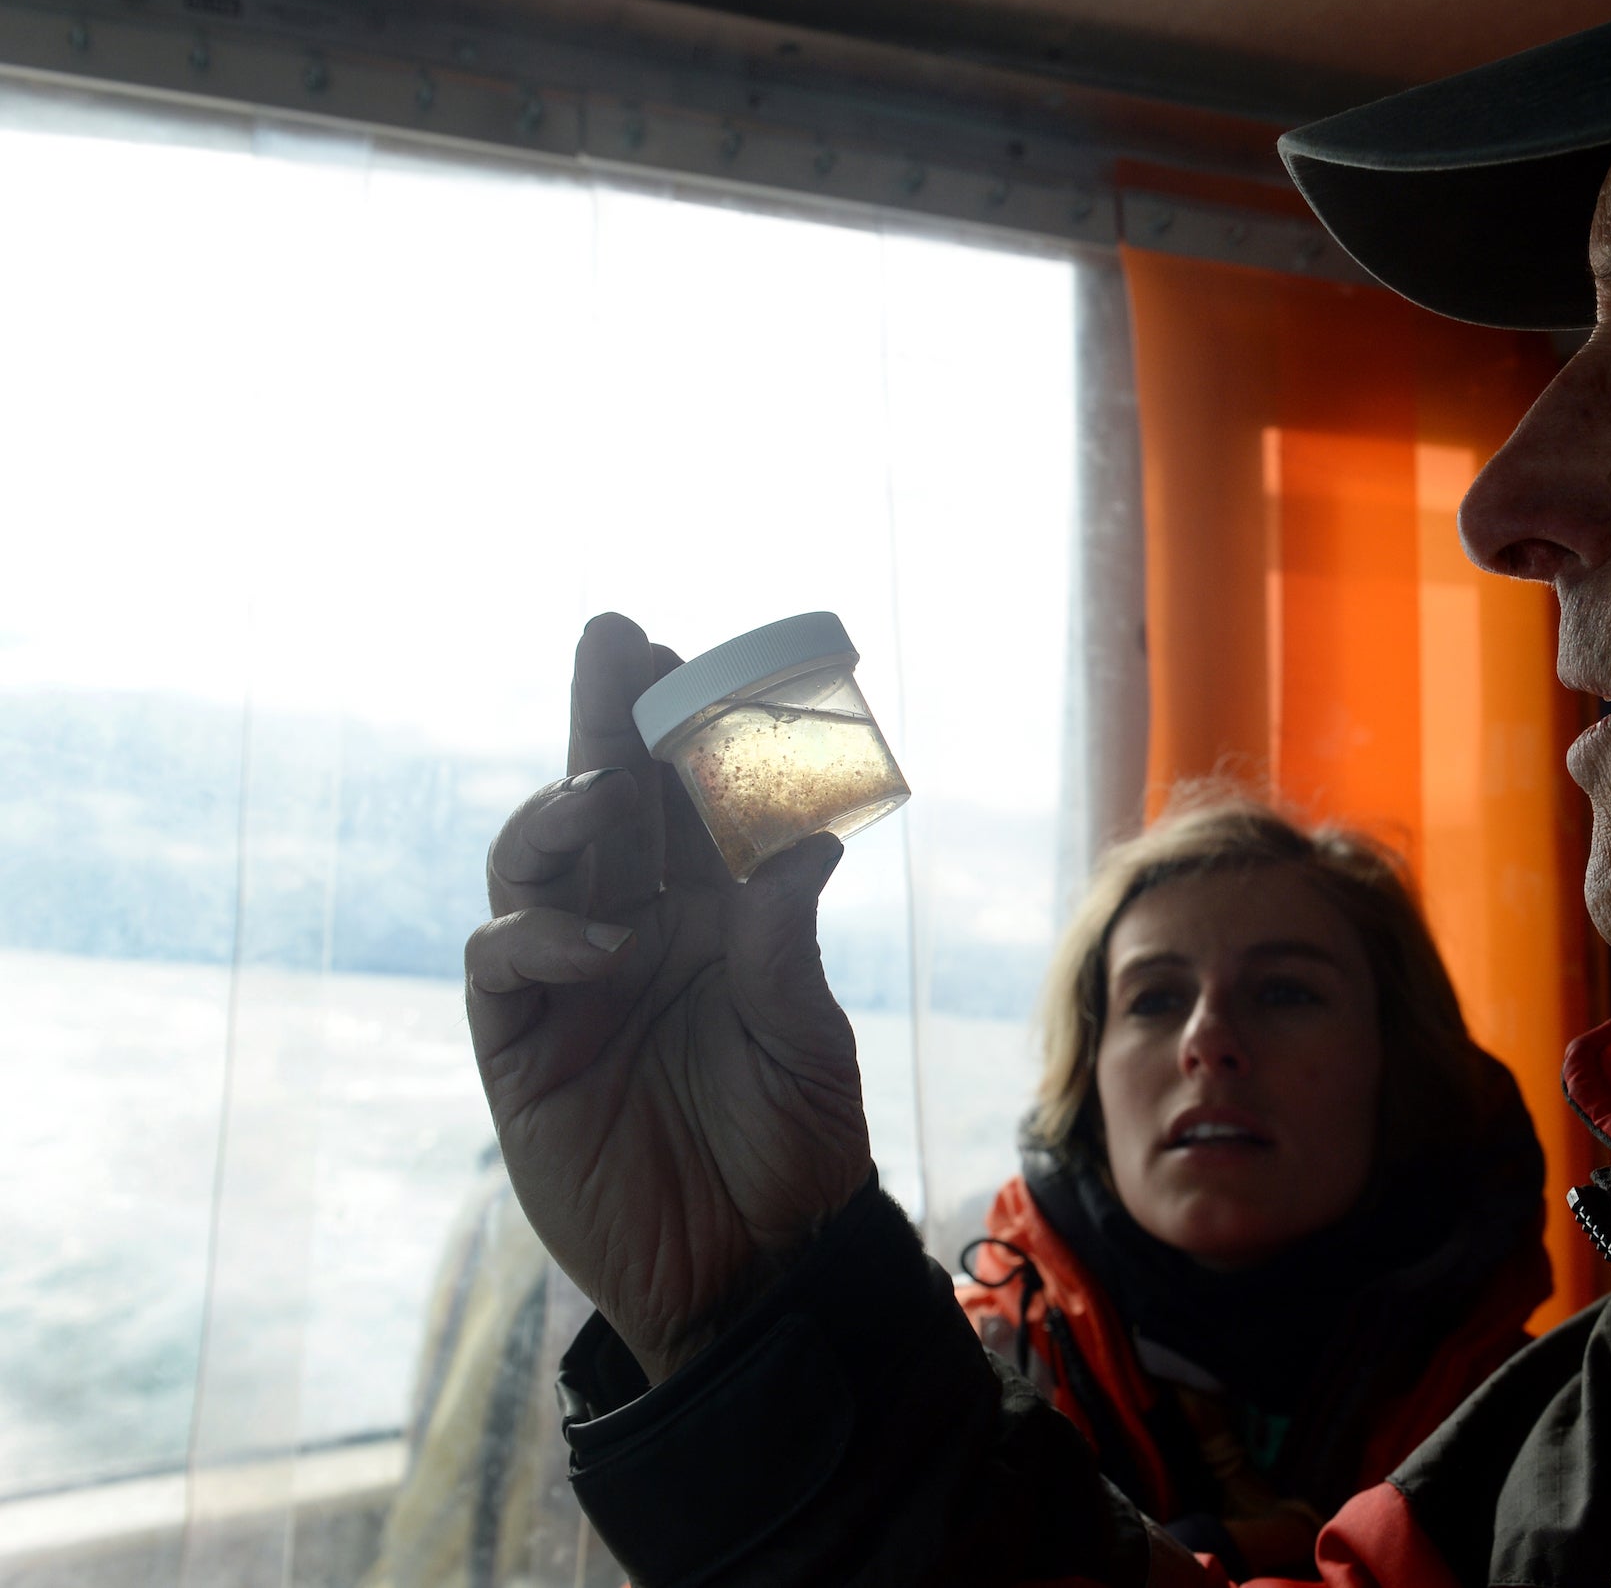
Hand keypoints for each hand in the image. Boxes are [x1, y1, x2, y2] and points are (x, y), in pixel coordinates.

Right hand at [465, 612, 872, 1383]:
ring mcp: (569, 984)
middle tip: (612, 638)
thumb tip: (808, 837)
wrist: (753, 1269)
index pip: (685, 801)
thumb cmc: (793, 1148)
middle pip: (602, 802)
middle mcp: (633, 930)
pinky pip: (505, 962)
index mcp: (710, 916)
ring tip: (600, 787)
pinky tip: (600, 940)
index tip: (684, 648)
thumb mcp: (805, 1038)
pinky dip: (541, 935)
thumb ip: (783, 942)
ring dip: (560, 812)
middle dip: (602, 718)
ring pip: (537, 864)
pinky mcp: (520, 1048)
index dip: (678, 725)